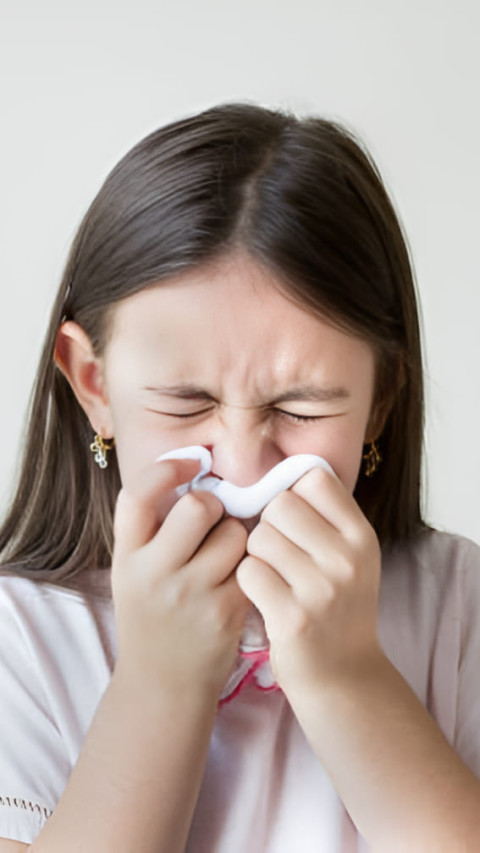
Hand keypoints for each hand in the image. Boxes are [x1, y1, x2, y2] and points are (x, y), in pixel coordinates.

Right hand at [111, 458, 249, 699]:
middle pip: (199, 506)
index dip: (166, 468)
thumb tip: (197, 472)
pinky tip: (241, 579)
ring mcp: (191, 594)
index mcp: (127, 557)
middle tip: (213, 520)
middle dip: (214, 505)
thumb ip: (154, 528)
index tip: (190, 463)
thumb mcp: (134, 571)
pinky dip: (253, 564)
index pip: (137, 495)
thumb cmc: (153, 616)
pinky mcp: (225, 612)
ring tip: (226, 557)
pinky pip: (253, 564)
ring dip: (238, 536)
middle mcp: (154, 573)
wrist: (163, 685)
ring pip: (236, 533)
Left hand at [236, 465, 381, 700]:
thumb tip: (281, 473)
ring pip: (259, 536)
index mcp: (361, 536)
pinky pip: (248, 571)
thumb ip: (325, 517)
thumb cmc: (338, 608)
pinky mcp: (292, 617)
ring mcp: (321, 588)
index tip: (293, 519)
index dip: (294, 493)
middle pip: (280, 503)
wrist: (345, 677)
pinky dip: (248, 582)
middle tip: (280, 554)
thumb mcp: (351, 557)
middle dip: (269, 524)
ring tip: (274, 577)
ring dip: (256, 555)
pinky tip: (265, 598)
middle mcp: (347, 558)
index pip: (315, 478)